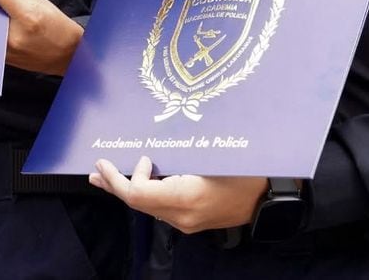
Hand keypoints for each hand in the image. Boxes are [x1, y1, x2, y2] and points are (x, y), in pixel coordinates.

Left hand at [89, 155, 268, 233]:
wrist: (273, 198)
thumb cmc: (247, 168)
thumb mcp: (213, 154)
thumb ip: (180, 153)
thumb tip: (152, 145)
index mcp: (186, 198)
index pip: (138, 194)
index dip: (123, 177)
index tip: (123, 158)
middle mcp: (183, 216)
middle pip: (137, 203)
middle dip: (114, 185)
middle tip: (96, 171)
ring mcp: (187, 222)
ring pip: (147, 207)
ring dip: (127, 190)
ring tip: (108, 176)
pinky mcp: (192, 221)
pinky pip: (160, 208)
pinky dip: (145, 194)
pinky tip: (141, 181)